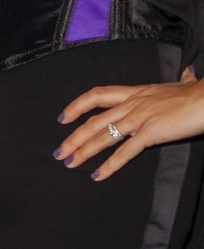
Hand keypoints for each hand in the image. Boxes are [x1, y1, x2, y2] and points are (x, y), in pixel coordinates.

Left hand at [55, 77, 203, 180]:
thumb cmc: (200, 94)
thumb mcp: (183, 84)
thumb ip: (181, 81)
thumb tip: (187, 74)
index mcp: (136, 92)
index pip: (98, 95)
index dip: (77, 106)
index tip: (63, 117)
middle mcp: (132, 104)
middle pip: (93, 121)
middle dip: (73, 138)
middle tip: (58, 151)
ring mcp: (139, 118)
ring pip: (102, 136)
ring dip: (83, 151)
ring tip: (69, 163)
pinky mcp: (150, 133)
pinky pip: (124, 152)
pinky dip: (109, 165)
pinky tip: (97, 174)